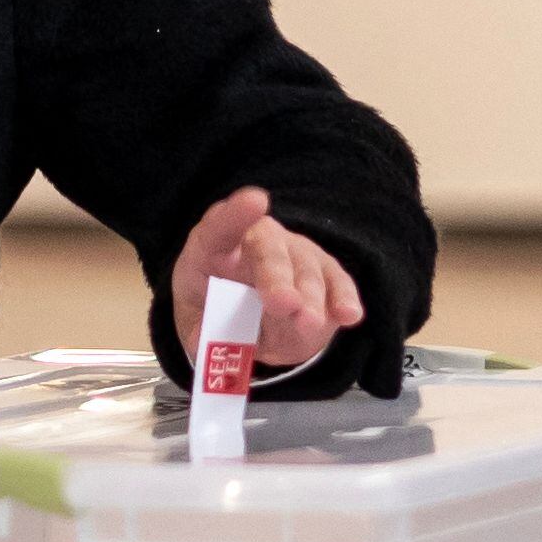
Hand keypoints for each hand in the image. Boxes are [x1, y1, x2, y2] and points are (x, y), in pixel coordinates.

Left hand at [171, 187, 363, 371]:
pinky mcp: (325, 275)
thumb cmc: (212, 308)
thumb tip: (206, 340)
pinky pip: (336, 283)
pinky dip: (343, 298)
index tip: (256, 201)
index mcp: (215, 246)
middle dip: (277, 276)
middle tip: (282, 302)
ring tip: (308, 323)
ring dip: (310, 297)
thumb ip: (200, 329)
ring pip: (306, 269)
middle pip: (269, 250)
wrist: (241, 319)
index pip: (220, 226)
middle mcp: (258, 240)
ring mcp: (295, 254)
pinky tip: (347, 314)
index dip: (236, 213)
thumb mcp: (193, 322)